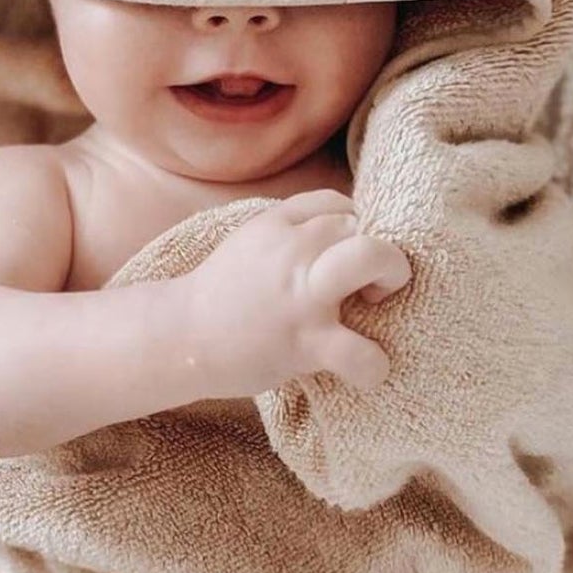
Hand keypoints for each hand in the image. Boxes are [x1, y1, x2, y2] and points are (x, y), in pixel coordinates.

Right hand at [183, 189, 411, 394]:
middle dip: (384, 249)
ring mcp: (302, 295)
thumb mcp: (252, 242)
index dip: (355, 229)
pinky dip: (374, 365)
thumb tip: (345, 229)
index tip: (347, 258)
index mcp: (277, 223)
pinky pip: (360, 352)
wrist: (180, 338)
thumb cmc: (222, 295)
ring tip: (378, 304)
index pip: (337, 203)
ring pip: (371, 257)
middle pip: (360, 222)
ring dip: (392, 276)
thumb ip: (292, 230)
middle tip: (374, 282)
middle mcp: (291, 249)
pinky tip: (367, 369)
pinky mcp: (305, 342)